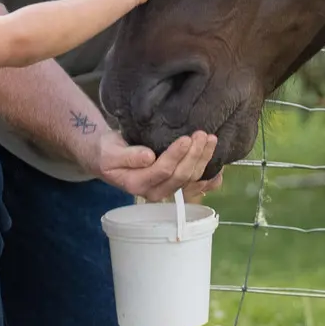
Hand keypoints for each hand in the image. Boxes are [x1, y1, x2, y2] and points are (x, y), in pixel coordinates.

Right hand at [93, 126, 216, 203]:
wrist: (106, 156)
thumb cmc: (106, 152)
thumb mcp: (109, 152)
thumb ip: (127, 156)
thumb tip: (148, 157)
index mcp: (137, 184)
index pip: (162, 171)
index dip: (176, 155)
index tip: (186, 138)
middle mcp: (154, 191)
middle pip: (181, 176)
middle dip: (194, 155)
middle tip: (202, 134)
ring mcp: (166, 188)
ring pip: (191, 178)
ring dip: (203, 159)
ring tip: (210, 139)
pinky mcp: (174, 183)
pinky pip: (196, 184)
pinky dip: (209, 176)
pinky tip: (218, 165)